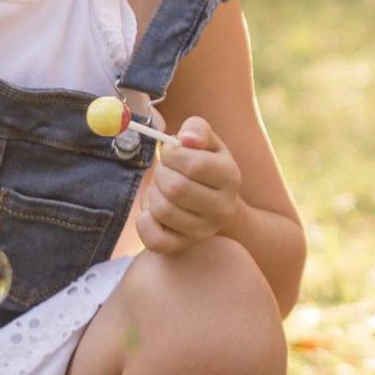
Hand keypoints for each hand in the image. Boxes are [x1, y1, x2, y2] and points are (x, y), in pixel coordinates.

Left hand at [136, 116, 242, 252]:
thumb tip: (185, 139)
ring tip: (162, 189)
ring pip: (162, 210)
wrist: (214, 205)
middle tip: (164, 171)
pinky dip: (145, 222)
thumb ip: (196, 129)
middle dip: (160, 174)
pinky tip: (152, 211)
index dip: (172, 154)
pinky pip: (155, 239)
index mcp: (230, 177)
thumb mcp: (206, 142)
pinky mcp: (184, 245)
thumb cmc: (205, 166)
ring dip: (153, 194)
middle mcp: (223, 208)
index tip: (170, 153)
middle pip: (176, 188)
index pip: (194, 164)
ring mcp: (204, 230)